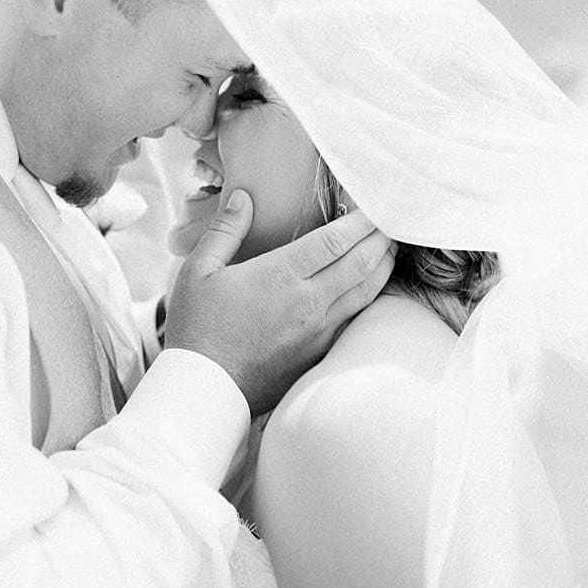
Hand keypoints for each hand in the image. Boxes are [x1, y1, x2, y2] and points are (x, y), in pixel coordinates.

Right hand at [164, 189, 395, 415]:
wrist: (206, 390)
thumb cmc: (197, 329)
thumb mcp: (198, 271)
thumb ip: (225, 230)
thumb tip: (243, 197)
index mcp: (280, 276)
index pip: (335, 240)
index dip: (359, 220)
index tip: (371, 204)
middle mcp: (307, 302)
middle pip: (361, 262)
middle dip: (380, 238)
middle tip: (390, 220)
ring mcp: (318, 330)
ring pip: (366, 292)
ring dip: (383, 265)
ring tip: (390, 247)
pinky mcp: (319, 353)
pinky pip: (355, 318)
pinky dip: (370, 296)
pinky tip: (371, 287)